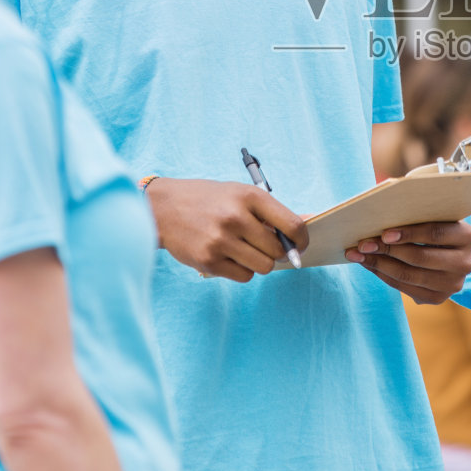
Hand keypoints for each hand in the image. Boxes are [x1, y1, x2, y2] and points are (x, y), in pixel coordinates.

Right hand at [145, 178, 307, 282]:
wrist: (162, 208)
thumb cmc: (208, 200)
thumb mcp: (240, 194)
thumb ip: (271, 212)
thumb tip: (307, 223)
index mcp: (249, 196)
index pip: (292, 225)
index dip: (302, 240)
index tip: (300, 245)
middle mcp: (235, 218)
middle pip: (278, 251)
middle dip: (277, 252)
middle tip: (265, 246)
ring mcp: (220, 241)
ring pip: (263, 267)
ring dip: (259, 262)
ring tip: (244, 249)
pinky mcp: (208, 261)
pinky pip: (244, 276)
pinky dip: (242, 270)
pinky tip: (229, 256)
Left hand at [346, 221, 470, 303]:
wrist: (446, 253)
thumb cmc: (433, 224)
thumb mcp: (433, 216)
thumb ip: (416, 211)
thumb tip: (379, 204)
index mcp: (467, 236)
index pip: (435, 234)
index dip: (409, 233)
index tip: (384, 233)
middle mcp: (465, 263)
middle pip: (420, 258)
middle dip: (387, 251)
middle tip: (363, 244)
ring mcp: (453, 284)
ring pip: (409, 276)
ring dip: (379, 264)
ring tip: (359, 254)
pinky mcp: (438, 298)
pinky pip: (405, 288)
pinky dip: (383, 275)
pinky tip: (369, 264)